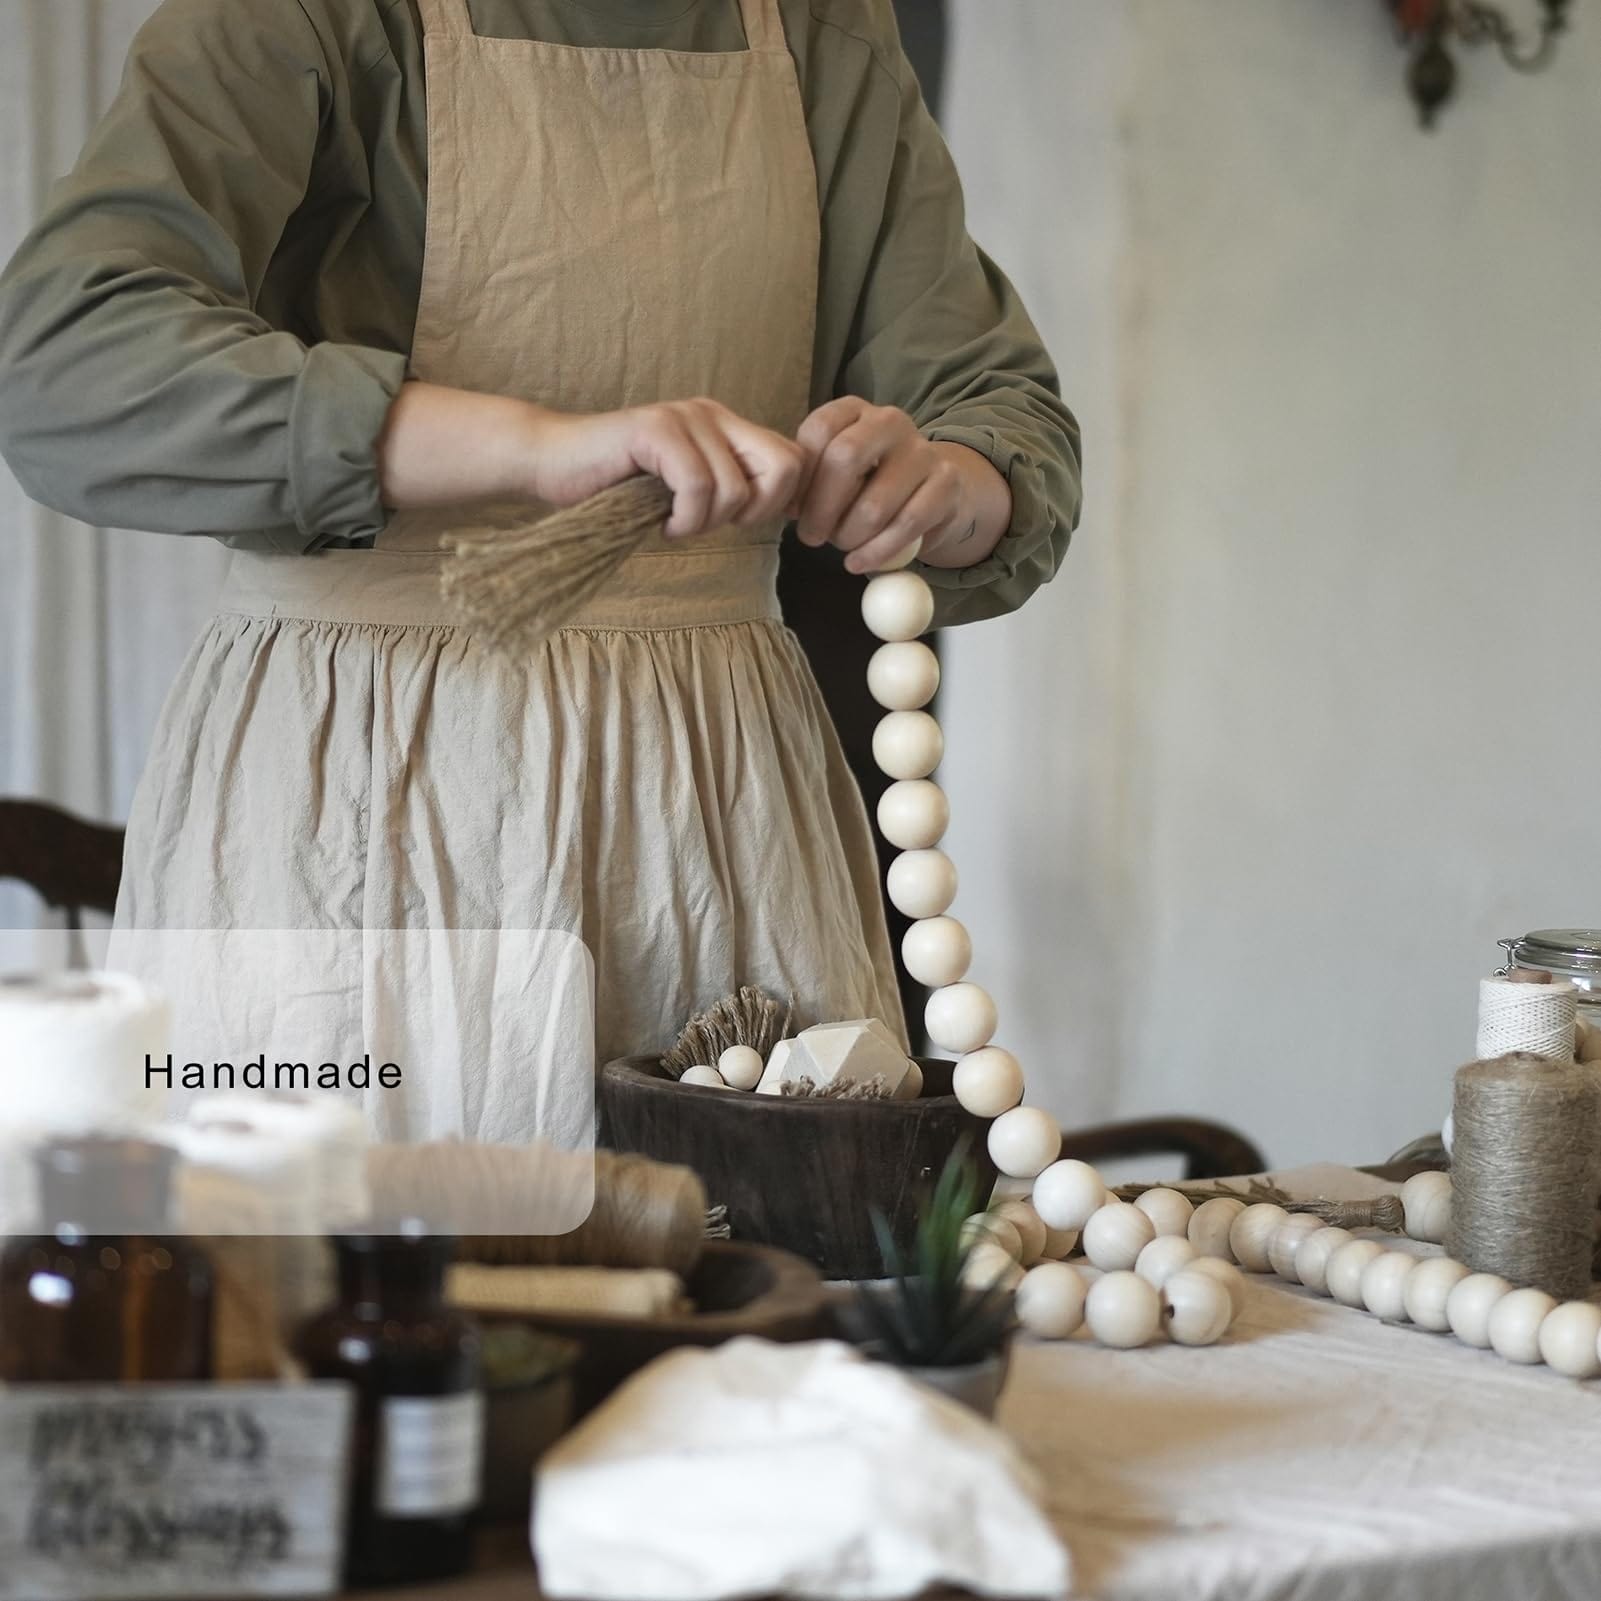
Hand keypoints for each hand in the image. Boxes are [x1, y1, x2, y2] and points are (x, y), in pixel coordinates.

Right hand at [521, 398, 804, 539]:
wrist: (552, 464)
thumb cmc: (618, 487)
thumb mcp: (688, 492)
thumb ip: (731, 490)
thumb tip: (784, 513)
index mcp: (726, 425)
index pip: (793, 461)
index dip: (776, 503)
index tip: (734, 521)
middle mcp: (712, 413)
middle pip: (783, 467)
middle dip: (753, 512)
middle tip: (709, 522)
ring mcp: (685, 417)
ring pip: (734, 488)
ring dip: (704, 522)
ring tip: (672, 521)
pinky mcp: (656, 428)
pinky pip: (697, 487)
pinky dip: (683, 519)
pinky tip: (660, 522)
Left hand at [794, 398, 1008, 573]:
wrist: (932, 494)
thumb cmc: (869, 485)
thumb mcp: (836, 473)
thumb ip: (811, 479)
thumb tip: (786, 503)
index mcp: (855, 411)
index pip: (819, 431)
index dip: (801, 477)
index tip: (793, 510)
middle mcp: (890, 421)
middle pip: (845, 458)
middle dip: (821, 508)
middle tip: (811, 537)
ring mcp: (922, 451)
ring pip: (875, 502)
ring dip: (849, 535)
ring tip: (842, 547)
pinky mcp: (946, 484)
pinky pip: (906, 525)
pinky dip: (876, 552)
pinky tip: (858, 562)